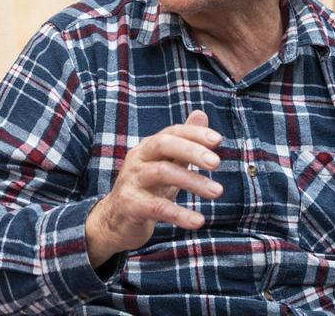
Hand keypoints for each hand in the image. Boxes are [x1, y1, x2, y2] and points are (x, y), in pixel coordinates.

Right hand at [85, 110, 222, 267]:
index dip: (194, 133)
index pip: (172, 132)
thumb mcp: (166, 164)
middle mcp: (138, 159)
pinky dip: (179, 214)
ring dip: (192, 181)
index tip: (218, 139)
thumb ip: (184, 142)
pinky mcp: (130, 205)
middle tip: (217, 163)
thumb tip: (201, 113)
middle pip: (163, 145)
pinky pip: (157, 207)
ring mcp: (131, 181)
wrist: (116, 221)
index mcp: (148, 147)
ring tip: (217, 192)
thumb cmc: (146, 189)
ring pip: (162, 173)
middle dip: (191, 151)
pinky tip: (198, 221)